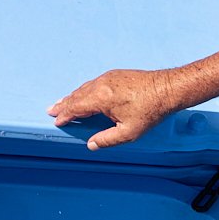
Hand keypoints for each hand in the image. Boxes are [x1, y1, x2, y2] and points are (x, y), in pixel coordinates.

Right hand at [47, 67, 179, 149]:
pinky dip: (84, 90)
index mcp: (101, 98)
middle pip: (77, 95)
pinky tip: (84, 94)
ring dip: (73, 96)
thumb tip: (91, 145)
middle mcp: (101, 84)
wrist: (167, 88)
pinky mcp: (116, 75)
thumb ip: (107, 140)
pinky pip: (94, 83)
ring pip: (85, 88)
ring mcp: (108, 77)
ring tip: (64, 102)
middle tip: (51, 109)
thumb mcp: (128, 132)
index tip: (56, 121)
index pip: (76, 107)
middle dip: (64, 104)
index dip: (65, 115)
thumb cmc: (150, 110)